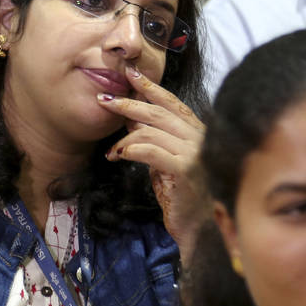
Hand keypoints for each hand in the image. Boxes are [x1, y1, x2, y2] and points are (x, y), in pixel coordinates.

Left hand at [98, 63, 208, 266]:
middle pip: (158, 112)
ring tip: (110, 150)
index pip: (172, 103)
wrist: (200, 231)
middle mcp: (199, 138)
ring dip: (124, 137)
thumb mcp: (167, 164)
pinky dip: (131, 150)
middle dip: (129, 103)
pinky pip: (152, 151)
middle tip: (104, 101)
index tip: (131, 74)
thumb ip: (156, 142)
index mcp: (198, 133)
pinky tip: (119, 155)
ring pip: (152, 130)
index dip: (151, 87)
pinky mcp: (185, 170)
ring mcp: (194, 152)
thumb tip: (131, 123)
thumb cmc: (183, 198)